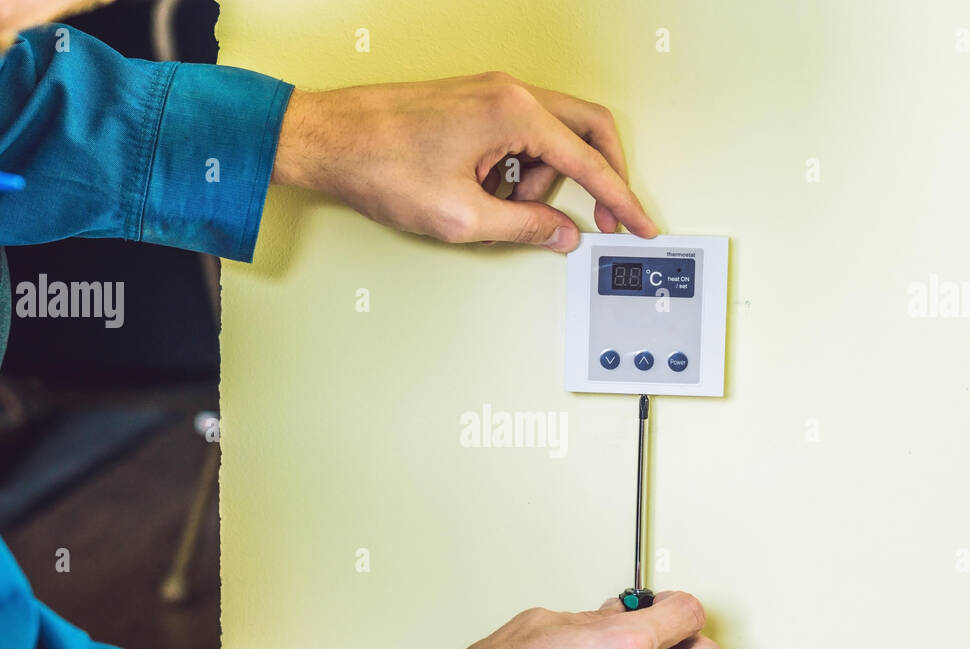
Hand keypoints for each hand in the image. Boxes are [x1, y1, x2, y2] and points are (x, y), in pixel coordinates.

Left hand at [273, 71, 658, 251]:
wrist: (328, 139)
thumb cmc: (380, 164)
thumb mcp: (463, 217)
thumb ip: (524, 226)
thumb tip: (562, 234)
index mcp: (515, 113)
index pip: (590, 161)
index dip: (622, 201)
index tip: (641, 223)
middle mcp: (509, 92)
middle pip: (587, 131)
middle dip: (601, 178)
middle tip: (604, 217)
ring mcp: (491, 93)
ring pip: (551, 137)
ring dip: (542, 179)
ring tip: (498, 207)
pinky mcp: (474, 104)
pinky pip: (520, 135)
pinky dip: (517, 168)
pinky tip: (483, 190)